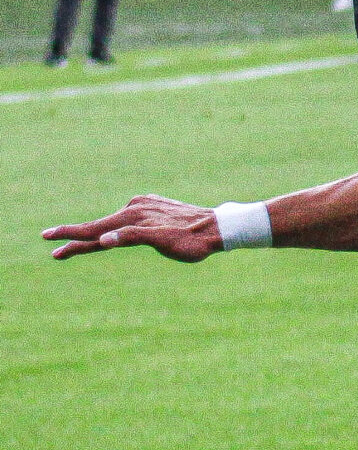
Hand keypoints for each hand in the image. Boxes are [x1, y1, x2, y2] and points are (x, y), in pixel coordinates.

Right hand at [43, 195, 222, 261]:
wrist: (219, 227)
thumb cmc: (193, 240)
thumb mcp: (164, 242)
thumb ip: (133, 238)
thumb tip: (104, 239)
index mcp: (134, 218)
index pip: (94, 229)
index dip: (70, 236)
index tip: (47, 237)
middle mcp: (135, 208)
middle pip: (99, 226)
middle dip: (74, 235)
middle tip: (49, 240)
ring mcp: (144, 206)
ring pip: (111, 223)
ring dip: (93, 232)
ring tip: (75, 240)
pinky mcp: (153, 207)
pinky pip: (127, 219)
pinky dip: (114, 226)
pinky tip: (112, 231)